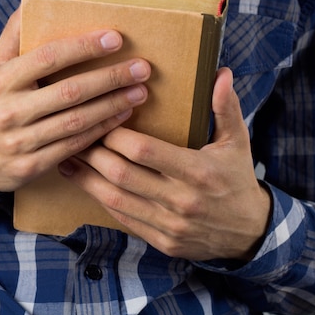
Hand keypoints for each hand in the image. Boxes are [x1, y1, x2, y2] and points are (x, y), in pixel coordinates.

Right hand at [0, 9, 150, 191]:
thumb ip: (14, 36)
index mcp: (1, 80)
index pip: (48, 57)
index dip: (84, 47)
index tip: (115, 39)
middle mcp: (9, 110)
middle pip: (69, 91)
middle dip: (110, 78)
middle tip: (142, 68)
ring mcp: (20, 141)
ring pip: (76, 121)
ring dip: (113, 105)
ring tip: (140, 92)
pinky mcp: (31, 166)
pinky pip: (74, 146)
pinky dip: (101, 131)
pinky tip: (121, 117)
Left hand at [59, 68, 270, 260]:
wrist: (249, 233)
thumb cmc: (237, 179)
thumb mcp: (238, 142)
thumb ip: (225, 108)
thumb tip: (221, 72)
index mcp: (198, 172)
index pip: (144, 150)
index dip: (115, 134)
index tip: (99, 117)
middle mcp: (181, 201)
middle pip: (122, 174)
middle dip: (92, 153)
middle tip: (72, 134)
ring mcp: (169, 225)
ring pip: (115, 199)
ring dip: (86, 178)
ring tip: (65, 158)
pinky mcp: (161, 241)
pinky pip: (122, 218)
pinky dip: (100, 200)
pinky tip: (85, 183)